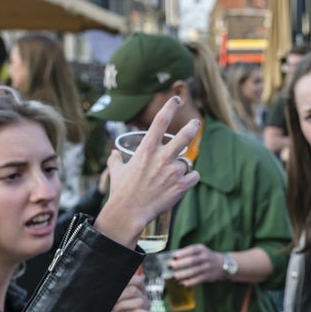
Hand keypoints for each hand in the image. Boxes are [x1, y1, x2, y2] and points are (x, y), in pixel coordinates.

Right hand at [98, 96, 199, 246]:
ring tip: (170, 177)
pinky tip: (182, 183)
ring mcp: (173, 172)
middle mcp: (162, 157)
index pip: (160, 121)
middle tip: (195, 123)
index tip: (176, 99)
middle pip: (185, 136)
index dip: (169, 107)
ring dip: (182, 167)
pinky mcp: (181, 186)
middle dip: (192, 127)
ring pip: (187, 161)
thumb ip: (116, 159)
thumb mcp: (116, 170)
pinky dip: (190, 178)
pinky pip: (194, 175)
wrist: (129, 212)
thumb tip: (115, 153)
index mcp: (146, 150)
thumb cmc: (121, 191)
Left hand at [106, 274, 152, 311]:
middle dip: (119, 296)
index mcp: (139, 292)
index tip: (115, 291)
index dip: (126, 283)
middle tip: (112, 304)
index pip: (138, 280)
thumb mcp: (116, 301)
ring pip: (138, 302)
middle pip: (134, 290)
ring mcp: (147, 310)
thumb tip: (117, 280)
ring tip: (115, 310)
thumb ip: (119, 291)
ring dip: (122, 306)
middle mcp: (145, 299)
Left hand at [168, 243, 223, 285]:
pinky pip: (198, 279)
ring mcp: (207, 267)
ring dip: (183, 274)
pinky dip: (190, 282)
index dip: (182, 253)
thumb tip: (173, 259)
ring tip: (175, 276)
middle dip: (180, 264)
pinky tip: (183, 283)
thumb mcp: (200, 251)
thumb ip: (188, 253)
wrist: (222, 264)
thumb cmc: (205, 256)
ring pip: (194, 271)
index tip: (174, 256)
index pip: (191, 250)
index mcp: (201, 249)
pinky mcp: (208, 276)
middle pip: (192, 261)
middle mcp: (205, 257)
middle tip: (171, 266)